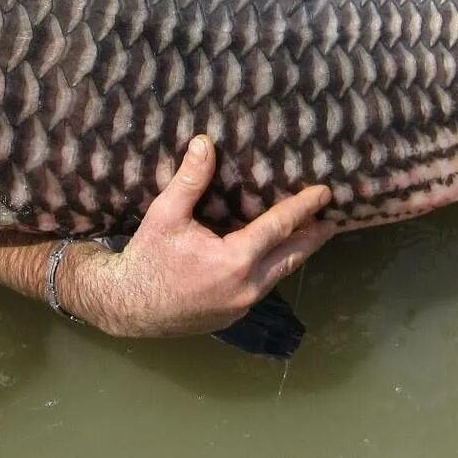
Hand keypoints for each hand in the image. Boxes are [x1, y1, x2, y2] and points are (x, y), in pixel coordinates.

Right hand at [65, 136, 335, 336]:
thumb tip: (206, 142)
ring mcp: (241, 306)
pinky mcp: (232, 316)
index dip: (304, 208)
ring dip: (296, 254)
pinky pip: (263, 287)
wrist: (126, 306)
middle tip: (332, 218)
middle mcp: (246, 287)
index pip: (280, 227)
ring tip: (311, 235)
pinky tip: (273, 257)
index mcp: (234, 260)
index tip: (325, 194)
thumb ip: (190, 180)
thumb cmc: (147, 257)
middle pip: (292, 256)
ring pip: (280, 275)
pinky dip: (274, 268)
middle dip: (313, 236)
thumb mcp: (165, 215)